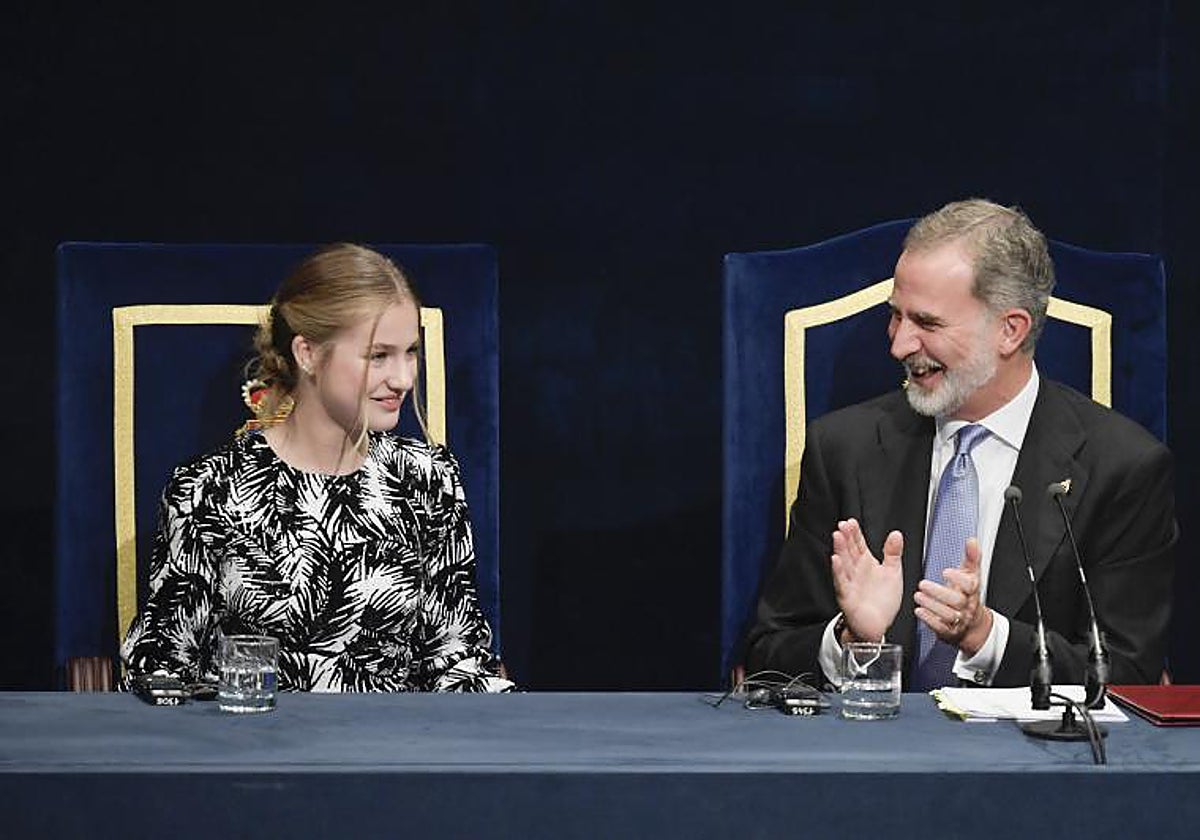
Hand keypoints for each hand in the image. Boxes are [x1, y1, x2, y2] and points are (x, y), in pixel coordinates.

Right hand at [830, 518, 902, 642]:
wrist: (878, 626)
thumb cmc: (883, 601)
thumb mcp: (893, 573)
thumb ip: (893, 553)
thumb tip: (896, 534)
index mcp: (866, 564)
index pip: (858, 545)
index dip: (855, 534)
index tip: (852, 522)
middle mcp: (856, 571)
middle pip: (849, 551)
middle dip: (846, 538)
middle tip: (843, 525)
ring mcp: (850, 583)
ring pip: (843, 563)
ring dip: (840, 550)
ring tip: (837, 536)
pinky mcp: (847, 596)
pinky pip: (841, 582)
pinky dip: (838, 571)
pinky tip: (835, 560)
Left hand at [914, 537, 993, 655]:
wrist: (973, 624)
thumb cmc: (968, 595)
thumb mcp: (971, 575)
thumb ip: (971, 557)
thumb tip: (972, 540)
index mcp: (972, 590)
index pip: (971, 585)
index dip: (958, 578)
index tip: (945, 571)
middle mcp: (967, 605)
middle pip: (957, 601)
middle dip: (939, 592)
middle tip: (922, 584)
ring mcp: (959, 619)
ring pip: (949, 615)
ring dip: (932, 605)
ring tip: (918, 596)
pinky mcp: (949, 631)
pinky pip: (941, 628)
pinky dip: (929, 619)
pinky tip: (919, 611)